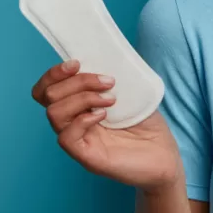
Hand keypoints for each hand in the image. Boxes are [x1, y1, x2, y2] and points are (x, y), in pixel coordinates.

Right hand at [31, 59, 181, 192]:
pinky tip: (105, 115)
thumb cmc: (149, 127)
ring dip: (82, 97)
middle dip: (77, 81)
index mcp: (78, 108)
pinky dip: (83, 119)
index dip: (54, 74)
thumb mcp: (131, 95)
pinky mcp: (87, 157)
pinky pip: (66, 137)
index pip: (46, 90)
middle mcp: (72, 124)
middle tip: (108, 82)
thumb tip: (106, 55)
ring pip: (54, 113)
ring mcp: (78, 141)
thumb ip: (113, 78)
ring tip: (111, 99)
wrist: (166, 158)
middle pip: (48, 96)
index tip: (77, 63)